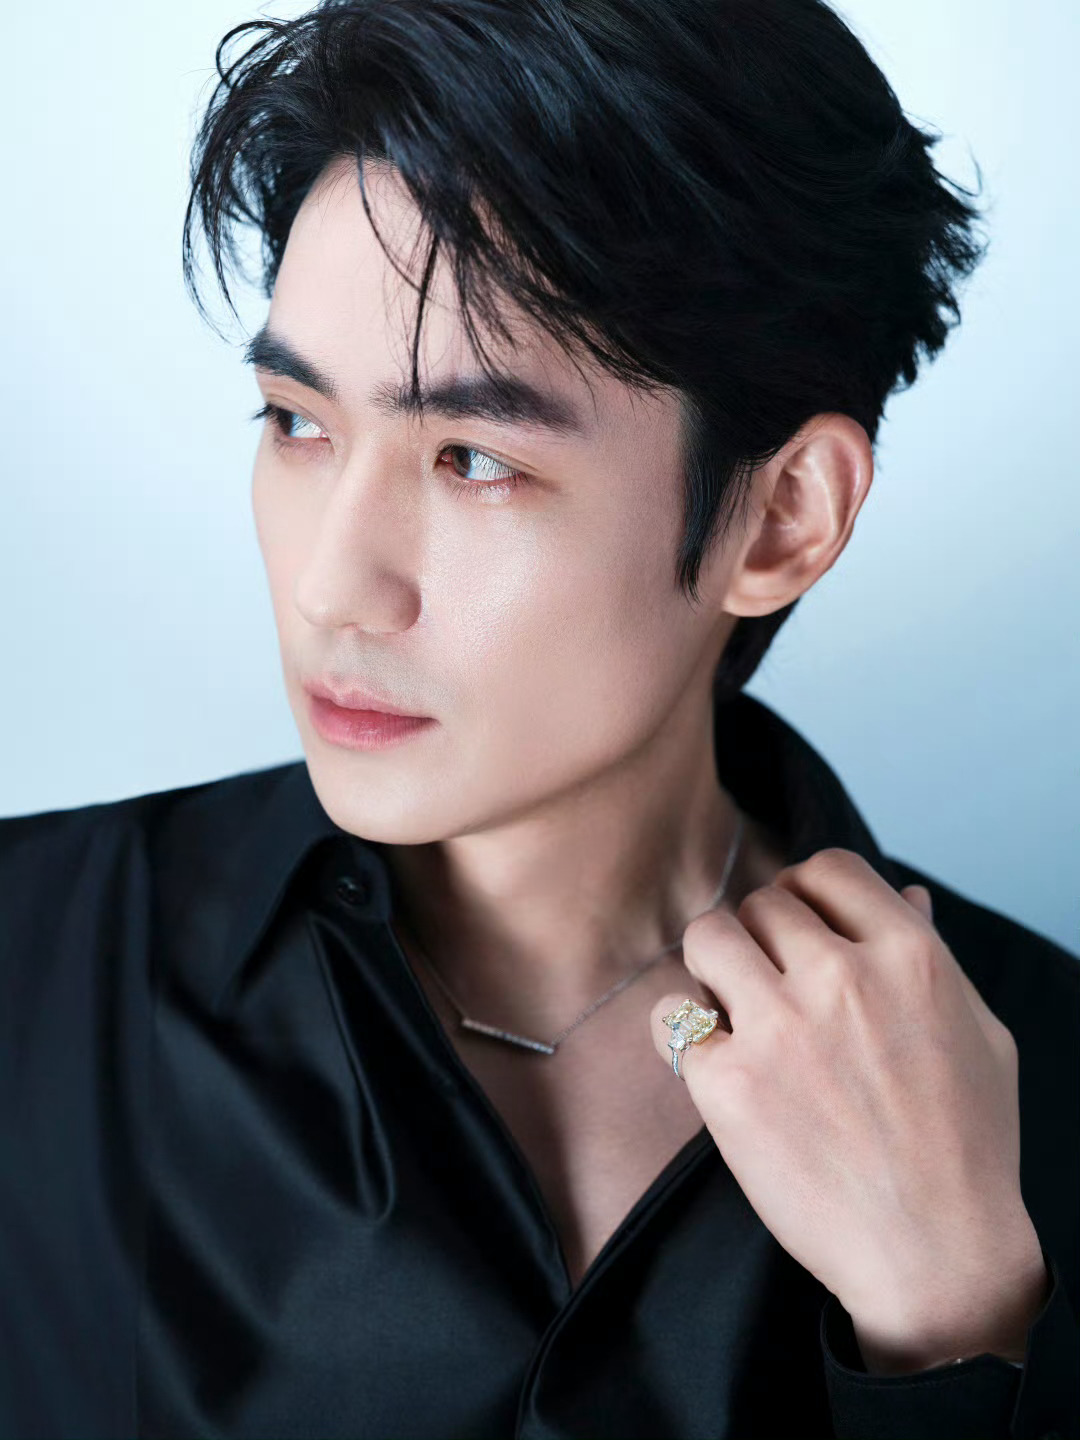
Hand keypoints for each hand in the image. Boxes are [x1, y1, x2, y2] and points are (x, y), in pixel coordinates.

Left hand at [650, 847, 1049, 1373]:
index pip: (827, 869)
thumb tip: (905, 895)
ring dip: (714, 966)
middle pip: (763, 903)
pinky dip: (685, 1034)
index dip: (807, 892)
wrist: (935, 1255)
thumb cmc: (966, 1148)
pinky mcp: (727, 1082)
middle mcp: (841, 978)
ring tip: (730, 1005)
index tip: (802, 927)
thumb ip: (932, 955)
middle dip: (762, 938)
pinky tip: (713, 1062)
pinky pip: (674, 1018)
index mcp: (909, 956)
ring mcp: (780, 1028)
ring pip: (708, 937)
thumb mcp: (979, 1032)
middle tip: (769, 983)